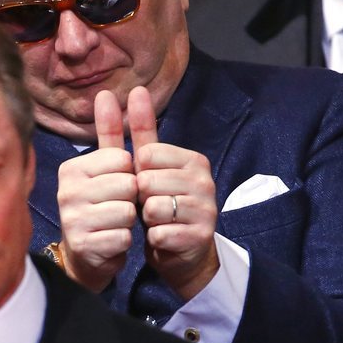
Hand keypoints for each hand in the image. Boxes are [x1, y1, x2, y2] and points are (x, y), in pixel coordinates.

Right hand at [55, 90, 136, 291]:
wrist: (90, 255)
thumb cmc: (104, 206)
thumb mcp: (109, 168)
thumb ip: (110, 131)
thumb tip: (106, 92)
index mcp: (73, 168)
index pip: (122, 159)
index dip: (131, 174)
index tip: (118, 183)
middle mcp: (67, 190)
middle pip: (127, 184)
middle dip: (132, 197)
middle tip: (117, 206)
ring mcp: (72, 219)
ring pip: (126, 211)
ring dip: (129, 220)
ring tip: (114, 223)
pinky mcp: (82, 245)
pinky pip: (123, 236)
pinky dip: (124, 240)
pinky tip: (111, 240)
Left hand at [128, 86, 219, 299]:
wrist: (182, 252)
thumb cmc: (162, 204)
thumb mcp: (149, 168)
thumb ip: (140, 130)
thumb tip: (135, 89)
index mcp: (194, 159)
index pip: (147, 153)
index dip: (138, 172)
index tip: (148, 183)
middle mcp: (205, 180)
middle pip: (148, 180)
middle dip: (141, 197)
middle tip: (152, 206)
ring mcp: (207, 208)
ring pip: (153, 207)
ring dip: (147, 219)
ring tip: (158, 222)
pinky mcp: (201, 236)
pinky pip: (159, 233)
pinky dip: (154, 238)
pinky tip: (164, 237)